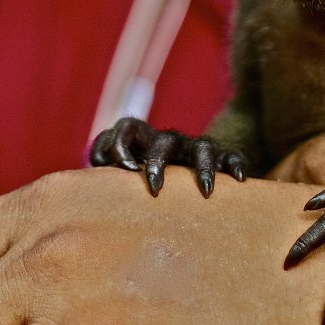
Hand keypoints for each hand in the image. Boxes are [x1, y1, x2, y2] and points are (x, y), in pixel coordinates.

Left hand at [90, 116, 246, 194]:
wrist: (185, 190)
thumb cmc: (142, 191)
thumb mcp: (121, 185)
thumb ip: (104, 185)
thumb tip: (85, 196)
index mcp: (142, 142)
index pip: (126, 129)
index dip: (119, 143)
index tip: (121, 169)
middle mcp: (169, 143)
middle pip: (162, 140)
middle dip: (158, 161)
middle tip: (153, 187)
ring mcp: (195, 150)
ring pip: (201, 148)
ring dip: (203, 167)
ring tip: (205, 190)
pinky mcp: (222, 160)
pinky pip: (231, 157)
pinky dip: (234, 165)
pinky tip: (239, 181)